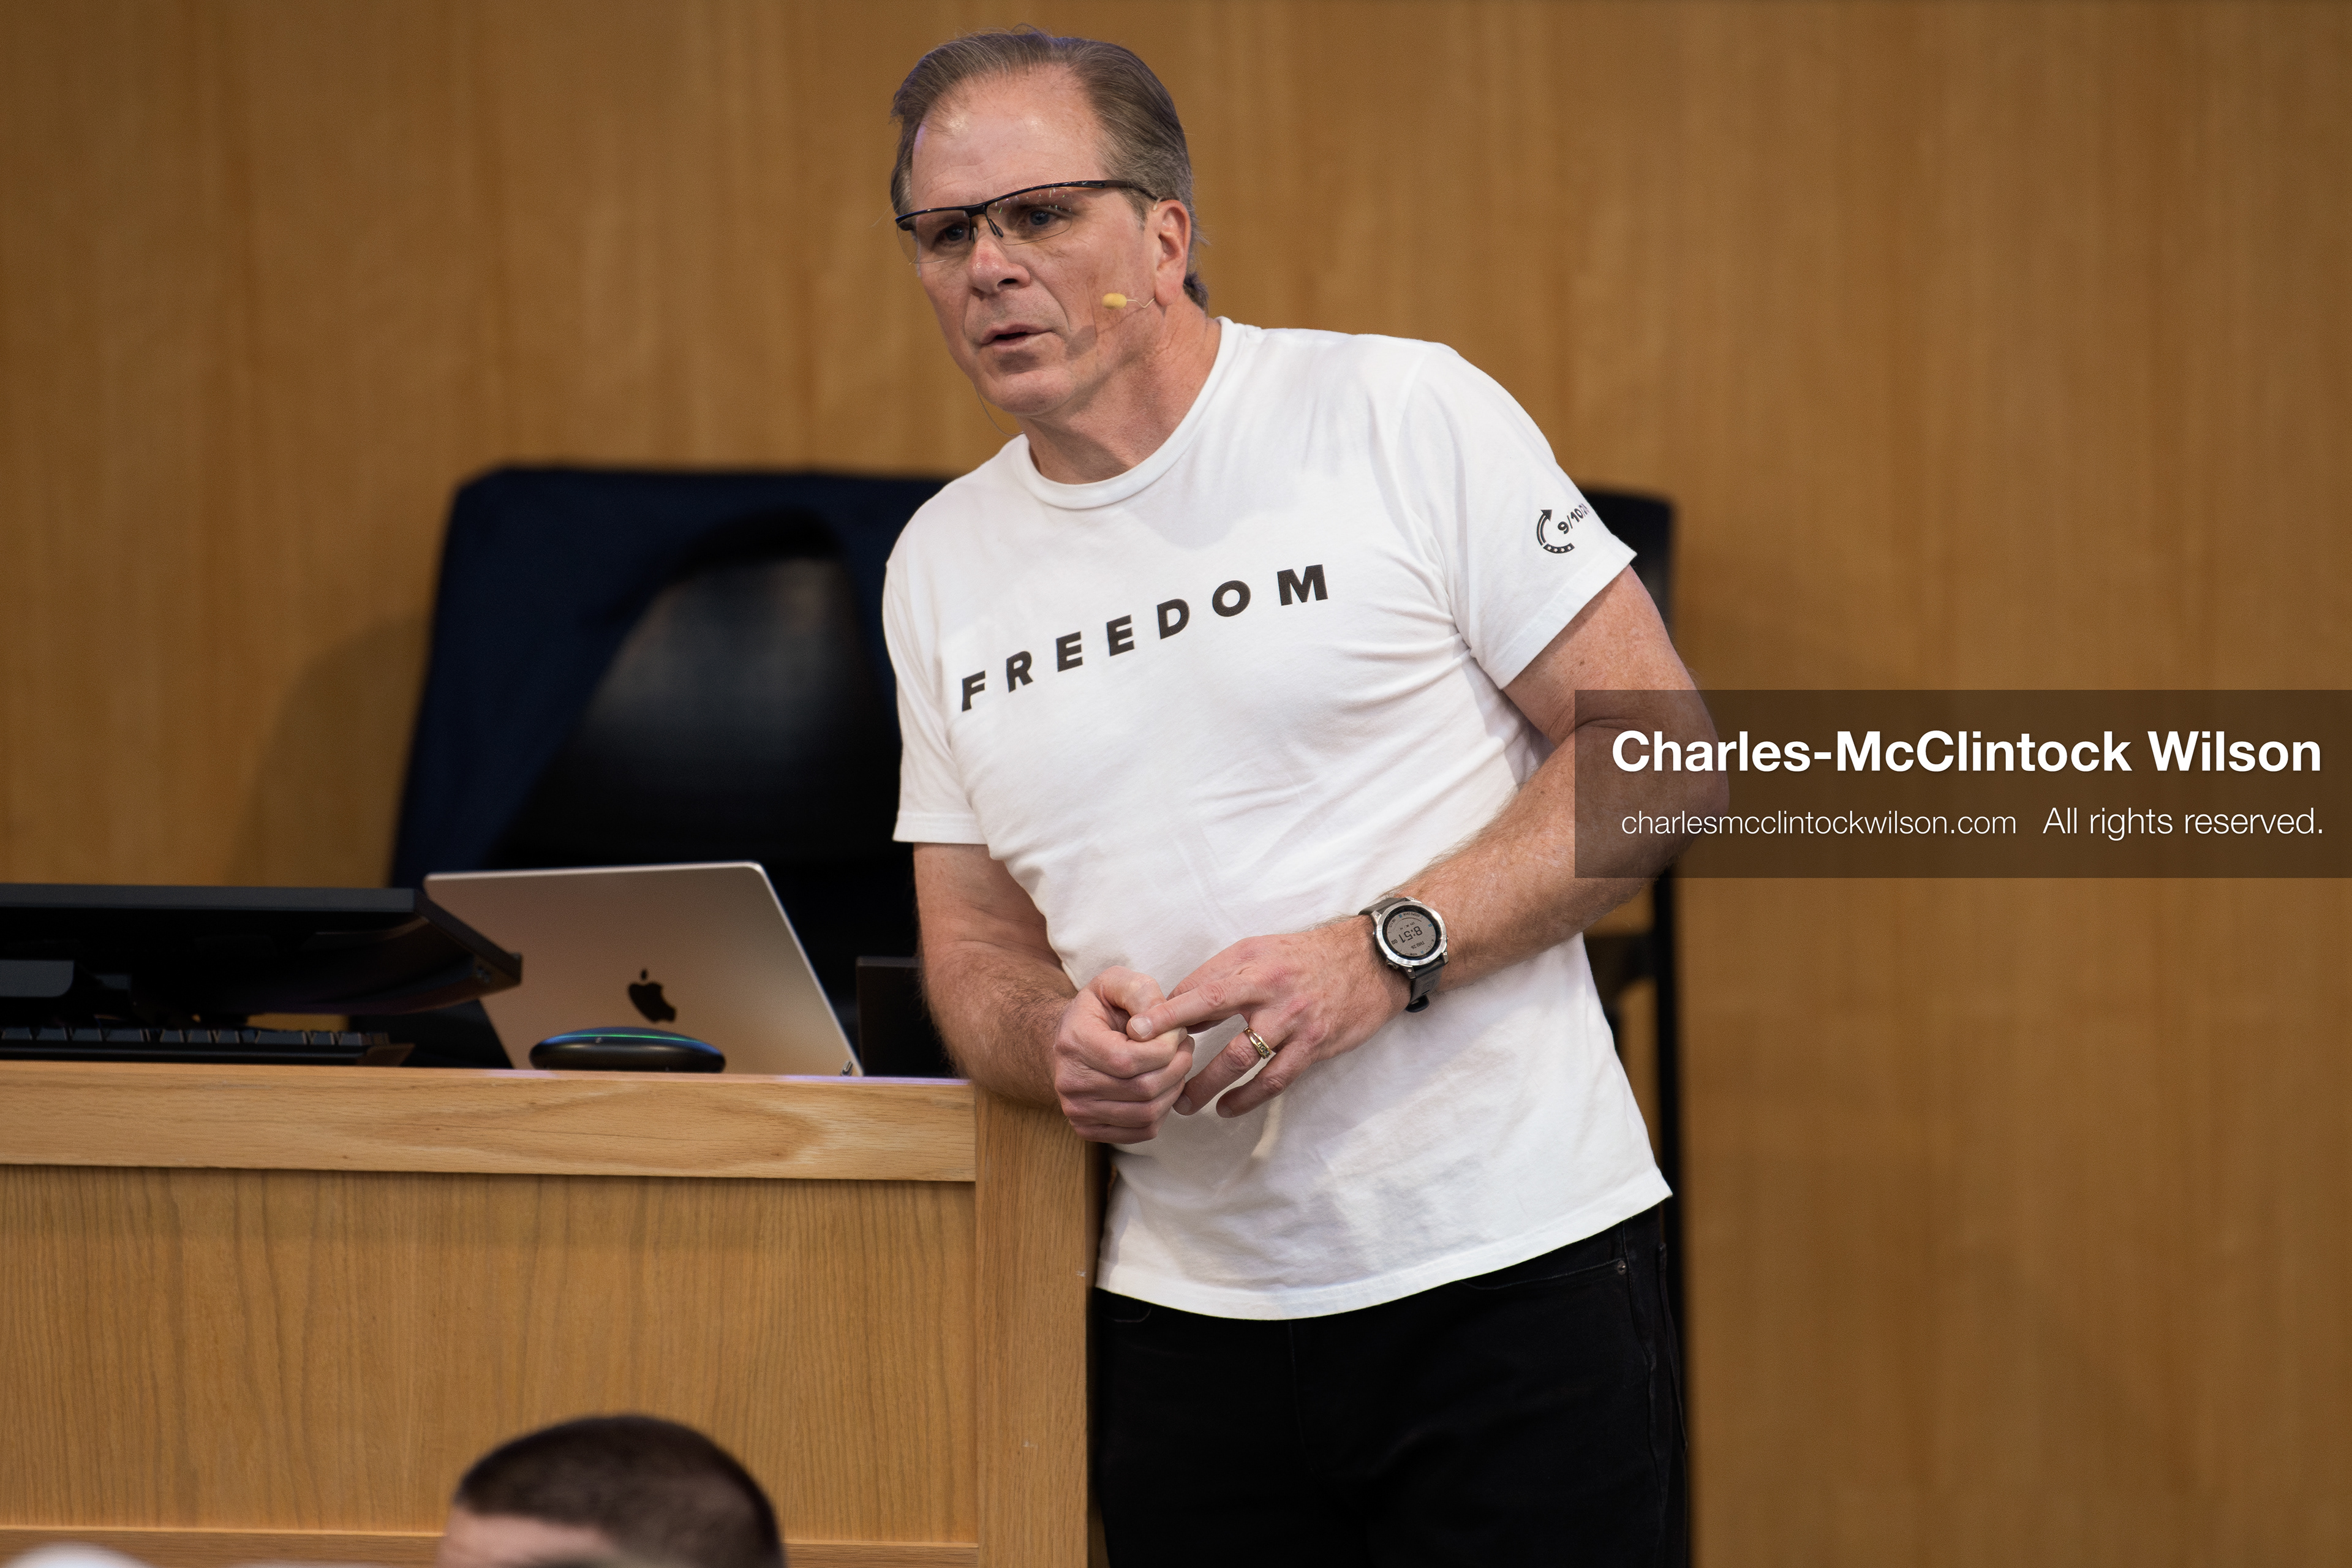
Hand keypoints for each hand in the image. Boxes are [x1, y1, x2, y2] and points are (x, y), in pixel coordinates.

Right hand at [1053, 966, 1196, 1142]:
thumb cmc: (1099, 1009)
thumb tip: (1152, 1028)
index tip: (1178, 1031)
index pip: (1130, 1060)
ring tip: (1177, 1064)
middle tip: (1185, 1047)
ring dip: (1174, 1089)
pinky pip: (1142, 1131)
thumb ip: (1142, 993)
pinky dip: (1163, 1110)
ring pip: (1147, 1114)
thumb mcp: (1117, 983)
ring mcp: (1077, 1110)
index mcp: (1074, 1042)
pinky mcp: (1089, 1129)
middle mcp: (1070, 1081)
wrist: (1069, 1039)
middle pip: (1143, 1089)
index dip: (1166, 1047)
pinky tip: (1162, 1086)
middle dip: (1177, 1067)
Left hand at [1125, 920, 1406, 1118]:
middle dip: (1175, 1040)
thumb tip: (1178, 1003)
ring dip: (1209, 1084)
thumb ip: (1220, 976)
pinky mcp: (1315, 1044)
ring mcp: (1294, 1018)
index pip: (1200, 986)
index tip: (1135, 1027)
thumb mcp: (1261, 951)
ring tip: (1184, 1104)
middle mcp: (1270, 987)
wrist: (1372, 960)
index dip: (1167, 1009)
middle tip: (1145, 1065)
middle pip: (1212, 1013)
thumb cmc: (1307, 956)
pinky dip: (1248, 1098)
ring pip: (1242, 1057)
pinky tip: (1228, 1109)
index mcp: (1252, 962)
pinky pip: (1275, 1079)